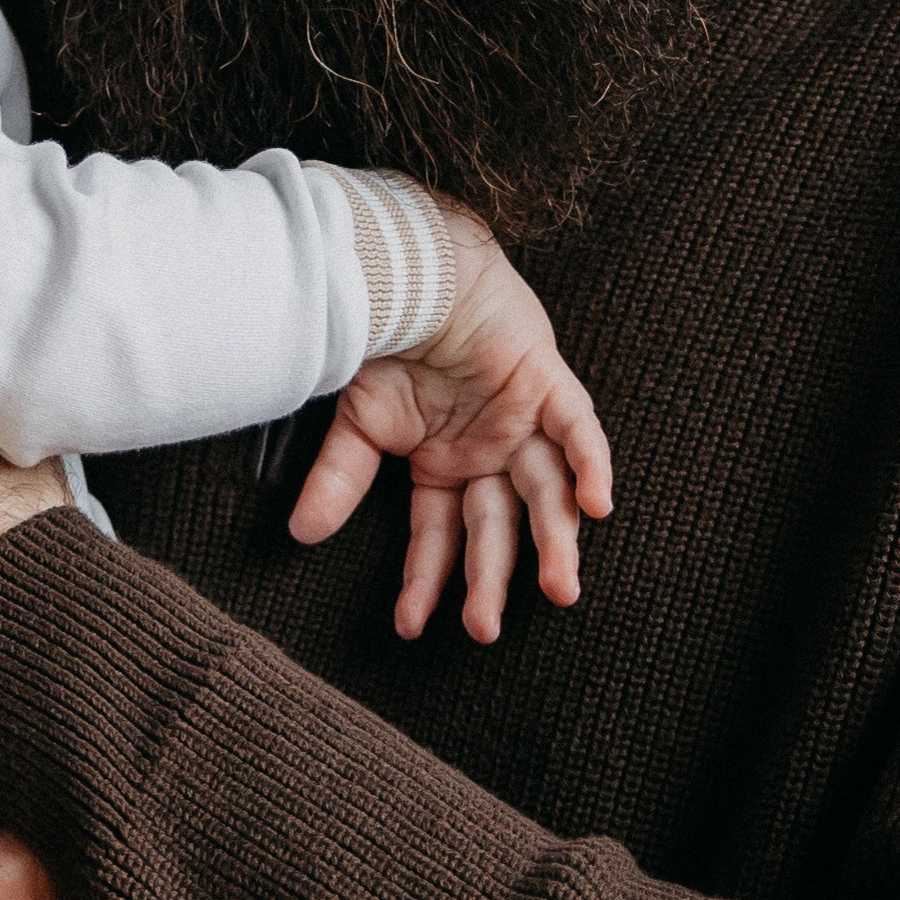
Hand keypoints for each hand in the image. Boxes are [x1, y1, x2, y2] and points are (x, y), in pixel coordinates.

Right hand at [289, 207, 612, 643]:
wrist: (406, 270)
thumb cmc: (383, 337)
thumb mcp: (355, 420)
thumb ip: (339, 478)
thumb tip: (301, 534)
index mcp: (443, 463)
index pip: (436, 535)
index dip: (424, 580)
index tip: (412, 627)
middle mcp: (487, 452)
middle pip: (495, 527)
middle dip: (489, 580)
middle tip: (483, 630)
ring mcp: (522, 422)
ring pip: (546, 493)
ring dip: (554, 541)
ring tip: (559, 590)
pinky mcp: (547, 386)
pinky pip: (579, 431)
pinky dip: (590, 466)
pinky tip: (599, 506)